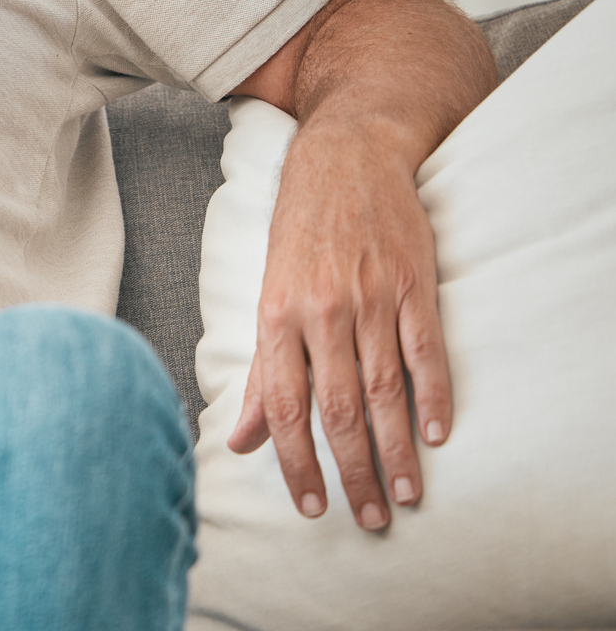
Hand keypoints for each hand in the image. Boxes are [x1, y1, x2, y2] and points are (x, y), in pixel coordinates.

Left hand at [227, 118, 451, 530]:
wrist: (346, 156)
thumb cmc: (299, 230)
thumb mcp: (267, 293)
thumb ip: (259, 371)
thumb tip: (239, 438)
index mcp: (277, 314)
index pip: (284, 404)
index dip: (295, 460)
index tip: (312, 506)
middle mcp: (322, 310)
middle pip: (338, 408)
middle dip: (353, 471)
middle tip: (369, 518)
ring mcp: (371, 297)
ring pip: (385, 390)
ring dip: (396, 450)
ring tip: (404, 495)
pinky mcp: (413, 285)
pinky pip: (425, 351)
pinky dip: (433, 397)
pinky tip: (435, 436)